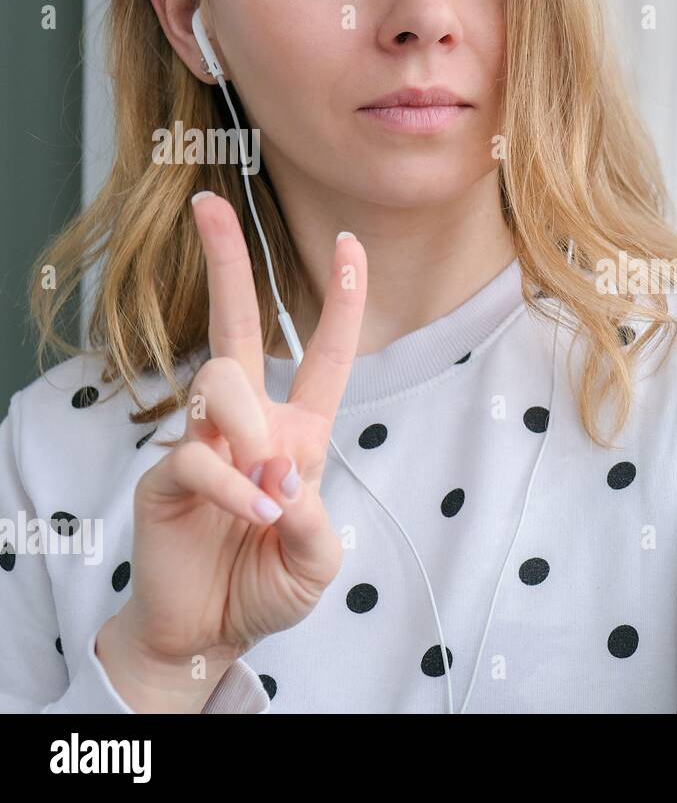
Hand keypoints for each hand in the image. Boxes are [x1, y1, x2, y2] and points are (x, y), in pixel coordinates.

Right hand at [97, 191, 367, 711]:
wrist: (212, 631)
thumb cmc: (269, 583)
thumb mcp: (321, 559)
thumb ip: (318, 518)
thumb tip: (281, 472)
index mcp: (298, 432)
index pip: (321, 354)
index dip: (340, 300)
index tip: (349, 242)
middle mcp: (250, 424)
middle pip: (238, 327)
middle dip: (228, 264)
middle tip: (209, 205)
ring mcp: (204, 442)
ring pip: (220, 382)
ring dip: (248, 430)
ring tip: (266, 495)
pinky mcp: (166, 474)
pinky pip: (196, 455)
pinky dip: (230, 487)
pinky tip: (249, 516)